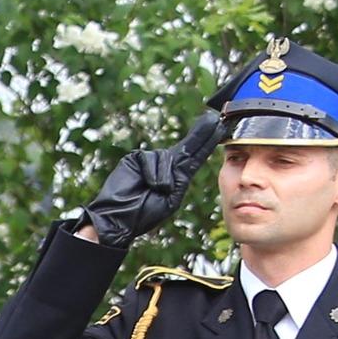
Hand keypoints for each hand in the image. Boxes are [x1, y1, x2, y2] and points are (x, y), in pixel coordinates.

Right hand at [79, 111, 222, 248]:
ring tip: (155, 190)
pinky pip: (149, 159)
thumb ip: (180, 177)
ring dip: (164, 174)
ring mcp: (148, 161)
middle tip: (213, 119)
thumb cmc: (143, 214)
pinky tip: (146, 183)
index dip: (207, 143)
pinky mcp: (134, 159)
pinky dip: (151, 172)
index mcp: (177, 177)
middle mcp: (165, 166)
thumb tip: (184, 156)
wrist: (117, 219)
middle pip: (186, 146)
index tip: (220, 129)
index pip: (194, 156)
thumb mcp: (171, 199)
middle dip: (201, 134)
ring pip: (165, 157)